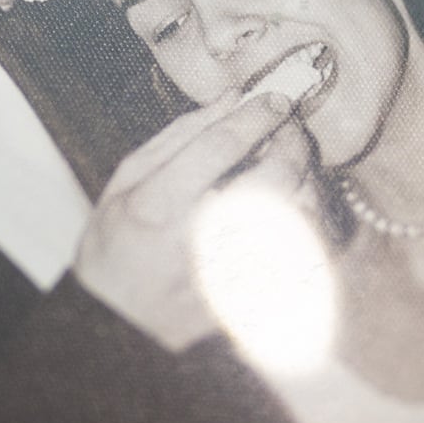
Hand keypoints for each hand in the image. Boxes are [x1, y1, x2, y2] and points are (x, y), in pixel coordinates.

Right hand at [71, 91, 314, 350]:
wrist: (119, 322)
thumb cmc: (116, 245)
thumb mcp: (127, 183)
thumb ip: (179, 138)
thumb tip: (231, 99)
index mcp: (157, 208)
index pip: (221, 147)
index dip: (257, 115)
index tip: (275, 100)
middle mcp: (198, 242)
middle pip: (273, 179)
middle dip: (292, 143)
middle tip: (290, 130)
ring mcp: (230, 276)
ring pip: (297, 216)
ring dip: (304, 181)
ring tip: (290, 167)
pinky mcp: (254, 299)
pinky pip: (302, 254)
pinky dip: (307, 223)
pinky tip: (292, 209)